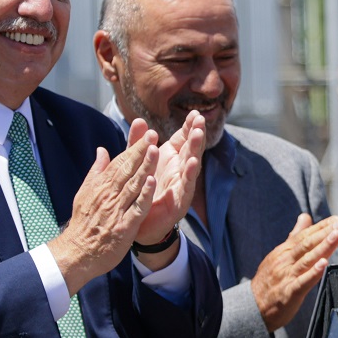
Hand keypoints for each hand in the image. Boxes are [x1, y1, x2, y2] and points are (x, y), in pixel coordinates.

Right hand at [47, 128, 159, 292]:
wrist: (77, 253)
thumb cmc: (83, 223)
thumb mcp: (85, 193)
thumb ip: (96, 171)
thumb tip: (102, 150)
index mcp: (101, 186)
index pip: (119, 163)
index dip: (134, 148)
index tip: (146, 134)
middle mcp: (108, 194)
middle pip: (127, 169)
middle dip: (141, 151)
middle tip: (153, 134)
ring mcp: (116, 209)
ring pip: (133, 185)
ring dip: (145, 167)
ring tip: (155, 150)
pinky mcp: (124, 226)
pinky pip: (136, 208)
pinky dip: (144, 194)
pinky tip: (152, 181)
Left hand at [135, 112, 206, 258]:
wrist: (138, 223)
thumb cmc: (142, 190)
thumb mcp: (138, 163)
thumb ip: (138, 143)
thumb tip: (140, 120)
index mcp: (171, 159)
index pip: (183, 138)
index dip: (189, 126)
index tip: (195, 113)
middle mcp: (179, 170)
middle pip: (191, 149)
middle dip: (196, 134)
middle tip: (200, 120)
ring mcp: (182, 186)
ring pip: (191, 165)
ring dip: (196, 150)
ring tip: (199, 135)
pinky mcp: (180, 202)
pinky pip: (186, 187)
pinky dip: (189, 175)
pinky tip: (192, 164)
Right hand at [250, 212, 337, 331]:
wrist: (253, 307)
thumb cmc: (270, 280)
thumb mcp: (280, 254)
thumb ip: (294, 236)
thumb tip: (305, 217)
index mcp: (284, 250)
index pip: (305, 235)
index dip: (322, 226)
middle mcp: (284, 260)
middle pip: (307, 243)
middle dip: (326, 232)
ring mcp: (286, 276)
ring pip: (307, 259)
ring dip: (323, 247)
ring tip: (337, 236)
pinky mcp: (288, 292)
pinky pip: (302, 281)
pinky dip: (313, 272)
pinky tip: (324, 264)